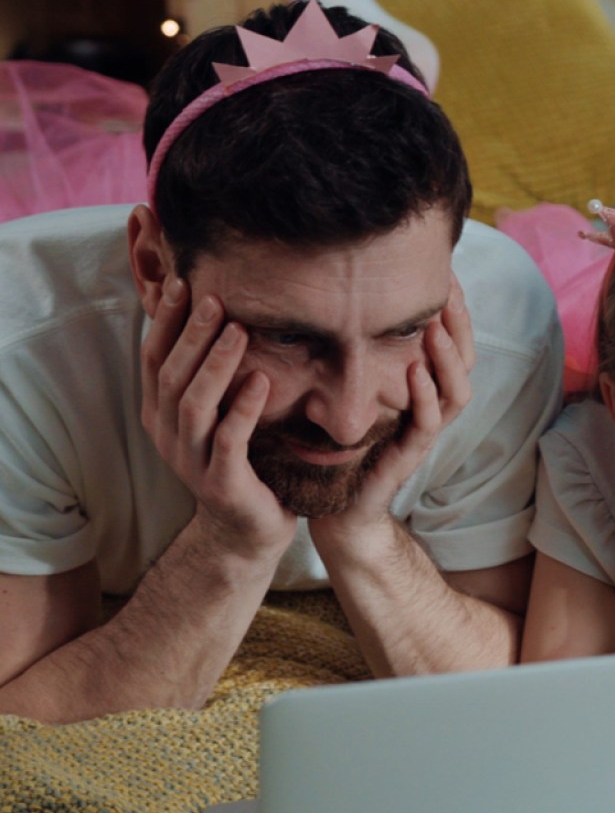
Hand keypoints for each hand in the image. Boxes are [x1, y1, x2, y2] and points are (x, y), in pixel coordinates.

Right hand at [140, 278, 297, 564]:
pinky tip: (262, 381)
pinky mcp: (221, 482)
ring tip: (237, 330)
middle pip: (171, 376)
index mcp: (161, 415)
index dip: (167, 321)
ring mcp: (191, 462)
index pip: (154, 359)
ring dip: (215, 364)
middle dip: (192, 334)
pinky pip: (228, 440)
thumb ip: (210, 375)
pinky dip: (243, 408)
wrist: (249, 530)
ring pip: (193, 404)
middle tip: (214, 298)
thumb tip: (218, 314)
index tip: (184, 282)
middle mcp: (168, 436)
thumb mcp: (218, 414)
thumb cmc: (240, 460)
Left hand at [310, 274, 474, 542]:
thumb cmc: (345, 451)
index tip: (445, 274)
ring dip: (448, 358)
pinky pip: (427, 425)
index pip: (453, 345)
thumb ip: (361, 358)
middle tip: (449, 291)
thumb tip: (345, 305)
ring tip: (436, 327)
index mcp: (423, 392)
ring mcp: (423, 435)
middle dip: (460, 326)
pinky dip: (425, 396)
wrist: (340, 510)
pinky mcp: (408, 457)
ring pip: (456, 392)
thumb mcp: (354, 393)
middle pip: (466, 363)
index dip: (453, 312)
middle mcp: (431, 410)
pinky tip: (415, 371)